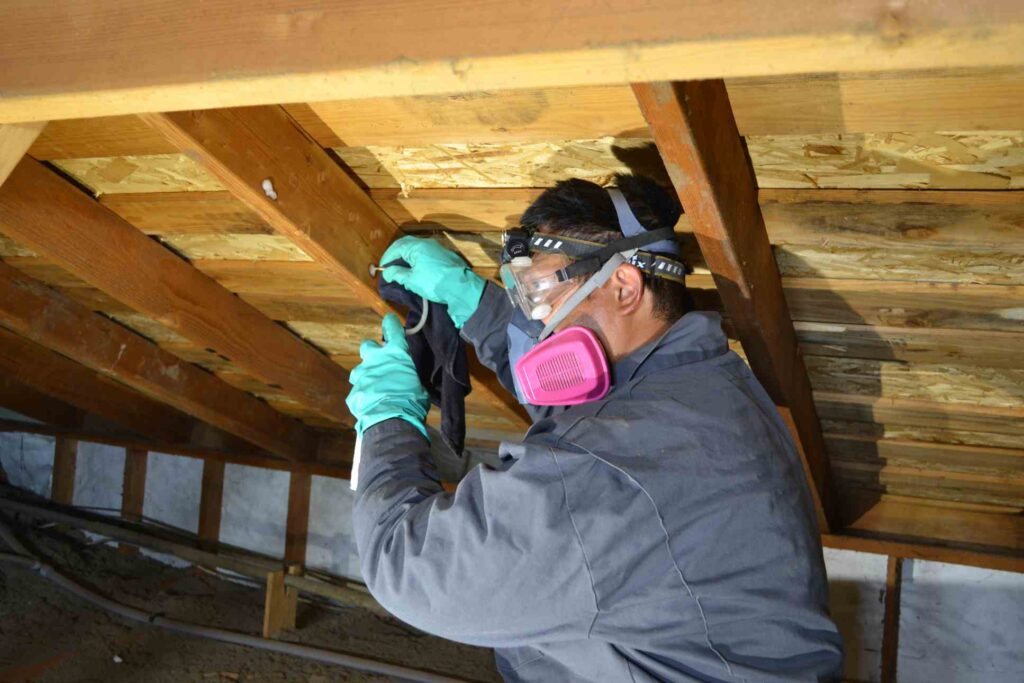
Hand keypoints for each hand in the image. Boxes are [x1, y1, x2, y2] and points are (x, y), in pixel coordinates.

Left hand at [346, 313, 429, 437]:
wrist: (391, 420)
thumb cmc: (411, 400)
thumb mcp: (419, 386)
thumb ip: (410, 378)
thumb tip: (410, 381)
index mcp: (396, 354)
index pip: (392, 330)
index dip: (391, 324)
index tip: (389, 321)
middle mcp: (375, 360)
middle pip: (368, 346)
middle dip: (373, 352)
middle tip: (380, 362)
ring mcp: (361, 375)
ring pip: (360, 370)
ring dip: (367, 376)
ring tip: (377, 389)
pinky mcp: (353, 392)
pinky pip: (359, 391)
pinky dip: (365, 396)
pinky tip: (373, 405)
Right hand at [380, 236, 484, 327]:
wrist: (461, 288)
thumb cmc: (434, 283)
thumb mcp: (412, 280)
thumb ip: (397, 274)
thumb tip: (387, 272)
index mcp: (417, 246)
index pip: (397, 247)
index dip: (387, 258)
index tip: (382, 268)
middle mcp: (427, 243)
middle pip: (406, 246)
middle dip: (396, 256)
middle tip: (390, 267)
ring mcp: (437, 249)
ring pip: (416, 250)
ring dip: (407, 258)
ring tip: (401, 271)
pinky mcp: (444, 257)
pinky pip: (426, 255)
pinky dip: (417, 260)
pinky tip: (416, 271)